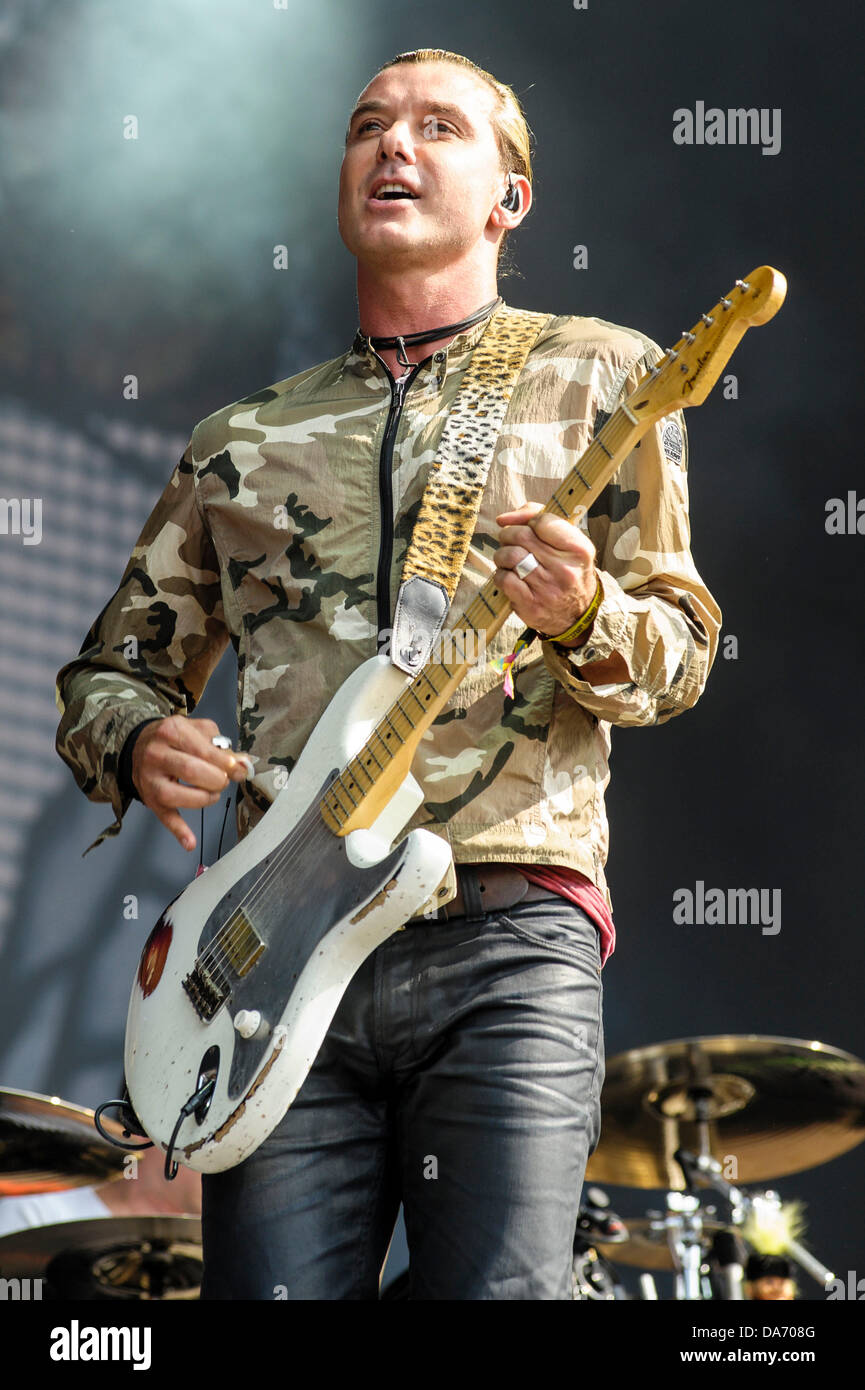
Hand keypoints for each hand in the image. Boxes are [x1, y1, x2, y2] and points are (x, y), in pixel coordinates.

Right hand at [131, 716, 247, 850]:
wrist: (138, 746)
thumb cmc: (173, 739)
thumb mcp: (196, 730)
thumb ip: (221, 746)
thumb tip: (243, 763)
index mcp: (171, 731)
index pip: (203, 750)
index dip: (225, 762)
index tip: (238, 769)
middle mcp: (156, 755)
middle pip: (191, 770)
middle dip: (216, 779)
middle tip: (223, 780)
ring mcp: (150, 779)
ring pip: (177, 795)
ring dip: (204, 798)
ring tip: (212, 793)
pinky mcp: (150, 799)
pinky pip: (164, 817)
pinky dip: (178, 831)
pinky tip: (190, 842)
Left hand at [494, 502, 596, 638]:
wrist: (577, 614)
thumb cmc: (568, 571)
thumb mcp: (570, 544)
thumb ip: (544, 520)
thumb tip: (506, 517)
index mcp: (578, 550)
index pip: (543, 520)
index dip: (528, 518)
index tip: (526, 524)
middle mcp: (564, 569)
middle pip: (522, 536)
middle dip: (509, 534)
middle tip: (510, 539)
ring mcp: (547, 589)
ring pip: (510, 556)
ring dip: (502, 554)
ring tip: (508, 558)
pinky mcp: (531, 605)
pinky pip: (504, 579)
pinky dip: (501, 574)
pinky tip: (509, 575)